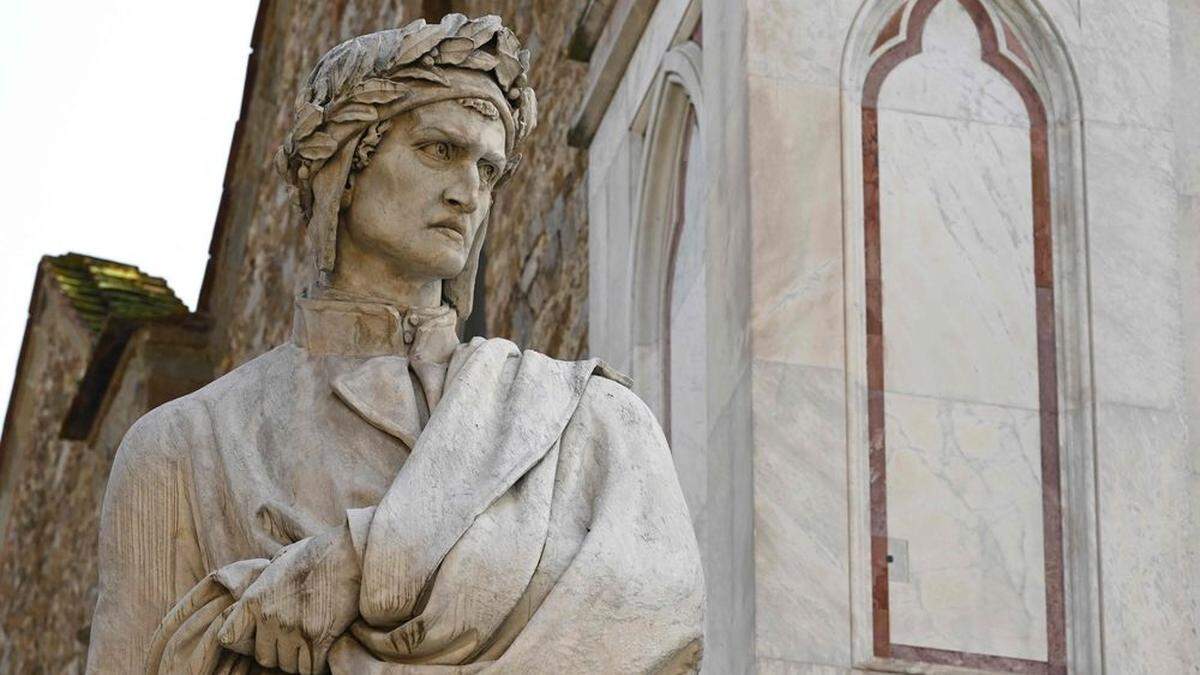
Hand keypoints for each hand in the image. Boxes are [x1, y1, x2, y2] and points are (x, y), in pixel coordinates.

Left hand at [218, 526, 360, 673]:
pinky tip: (323, 651)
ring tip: (310, 644)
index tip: (260, 637)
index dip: (245, 641)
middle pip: (264, 658)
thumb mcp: (280, 562)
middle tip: (293, 640)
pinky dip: (317, 664)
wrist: (349, 552)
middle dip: (278, 652)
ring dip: (299, 659)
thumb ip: (265, 584)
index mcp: (254, 599)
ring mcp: (293, 629)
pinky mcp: (318, 637)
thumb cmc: (317, 553)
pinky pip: (311, 668)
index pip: (228, 638)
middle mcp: (269, 617)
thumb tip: (260, 596)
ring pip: (289, 666)